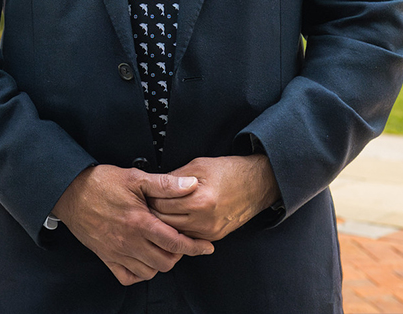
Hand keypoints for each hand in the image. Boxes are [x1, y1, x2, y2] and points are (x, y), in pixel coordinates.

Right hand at [52, 164, 214, 285]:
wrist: (70, 191)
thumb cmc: (101, 182)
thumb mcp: (135, 177)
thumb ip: (165, 184)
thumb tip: (191, 185)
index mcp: (140, 222)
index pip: (176, 243)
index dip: (195, 247)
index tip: (206, 247)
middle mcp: (130, 241)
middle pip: (166, 262)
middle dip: (179, 255)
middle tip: (180, 243)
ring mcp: (117, 252)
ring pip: (150, 271)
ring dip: (161, 263)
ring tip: (162, 249)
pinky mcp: (106, 257)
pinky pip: (128, 277)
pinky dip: (140, 273)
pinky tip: (143, 260)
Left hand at [149, 155, 280, 240]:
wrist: (257, 184)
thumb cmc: (229, 171)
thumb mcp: (198, 166)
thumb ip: (174, 178)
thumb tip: (154, 185)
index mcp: (200, 200)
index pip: (161, 205)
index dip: (149, 197)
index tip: (144, 192)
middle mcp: (205, 220)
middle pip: (164, 222)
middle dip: (153, 211)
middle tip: (146, 201)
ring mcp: (210, 231)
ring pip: (174, 232)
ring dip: (164, 222)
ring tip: (158, 208)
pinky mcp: (214, 236)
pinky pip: (188, 236)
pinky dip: (178, 227)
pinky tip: (174, 216)